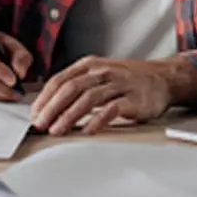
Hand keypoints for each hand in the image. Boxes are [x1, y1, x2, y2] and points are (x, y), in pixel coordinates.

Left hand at [30, 56, 173, 135]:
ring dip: (69, 115)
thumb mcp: (100, 74)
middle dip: (52, 108)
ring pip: (88, 98)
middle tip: (40, 125)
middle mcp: (103, 71)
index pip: (60, 79)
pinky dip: (98, 120)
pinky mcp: (133, 99)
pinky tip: (87, 131)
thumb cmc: (127, 79)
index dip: (45, 98)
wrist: (162, 78)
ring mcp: (119, 84)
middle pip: (71, 88)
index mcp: (90, 65)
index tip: (34, 115)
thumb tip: (49, 106)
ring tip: (57, 130)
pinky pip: (112, 109)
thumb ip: (78, 85)